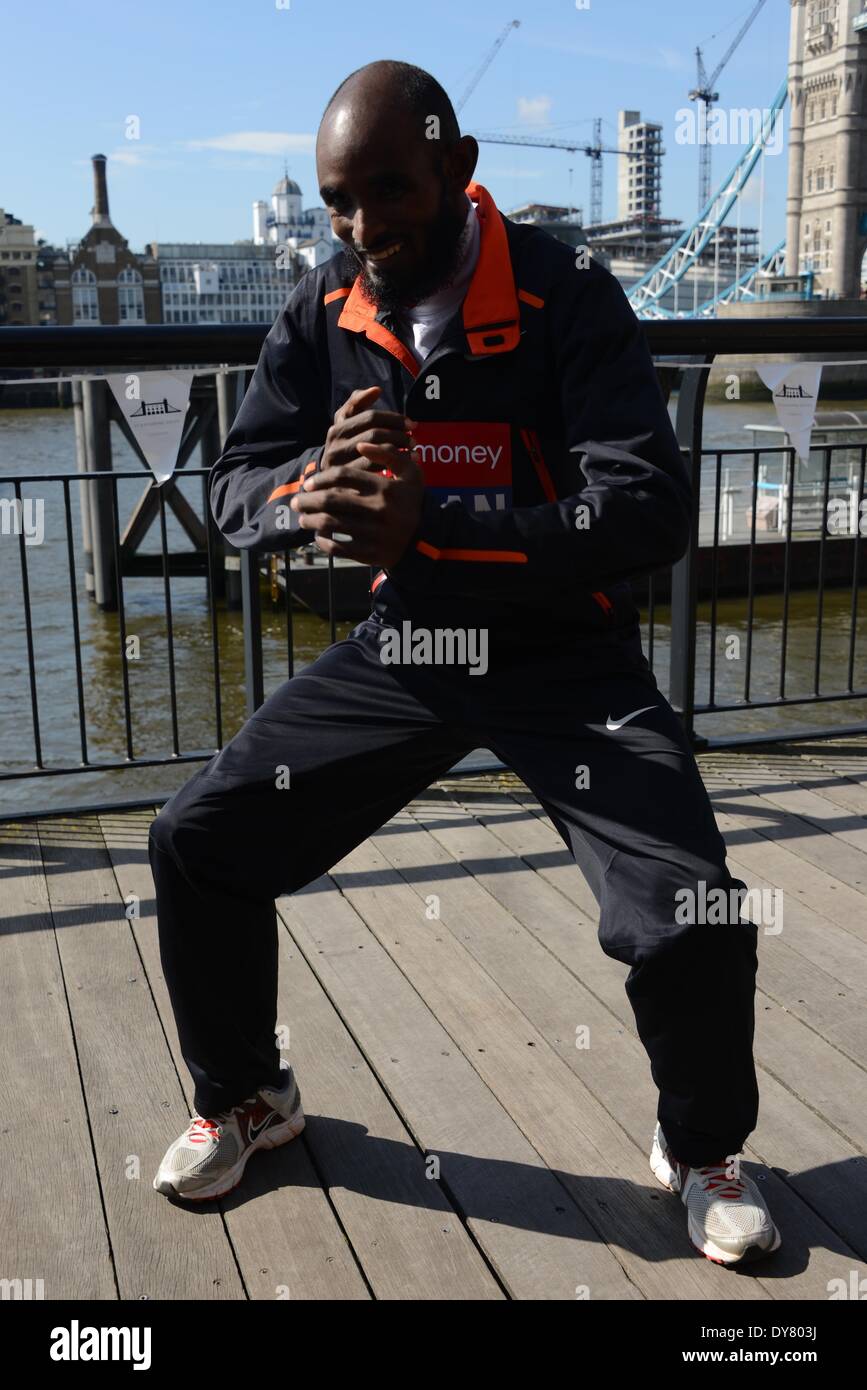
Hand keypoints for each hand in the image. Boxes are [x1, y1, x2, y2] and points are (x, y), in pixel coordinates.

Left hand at [291, 385, 424, 567]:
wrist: (425, 539)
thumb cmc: (411, 502)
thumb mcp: (410, 474)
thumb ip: (388, 455)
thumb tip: (360, 444)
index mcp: (384, 488)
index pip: (343, 476)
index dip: (321, 478)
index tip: (309, 484)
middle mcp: (378, 510)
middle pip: (331, 500)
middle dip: (308, 500)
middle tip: (297, 501)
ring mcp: (373, 533)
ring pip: (331, 524)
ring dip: (310, 520)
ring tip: (303, 518)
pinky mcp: (369, 553)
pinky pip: (337, 548)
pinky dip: (323, 542)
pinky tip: (319, 536)